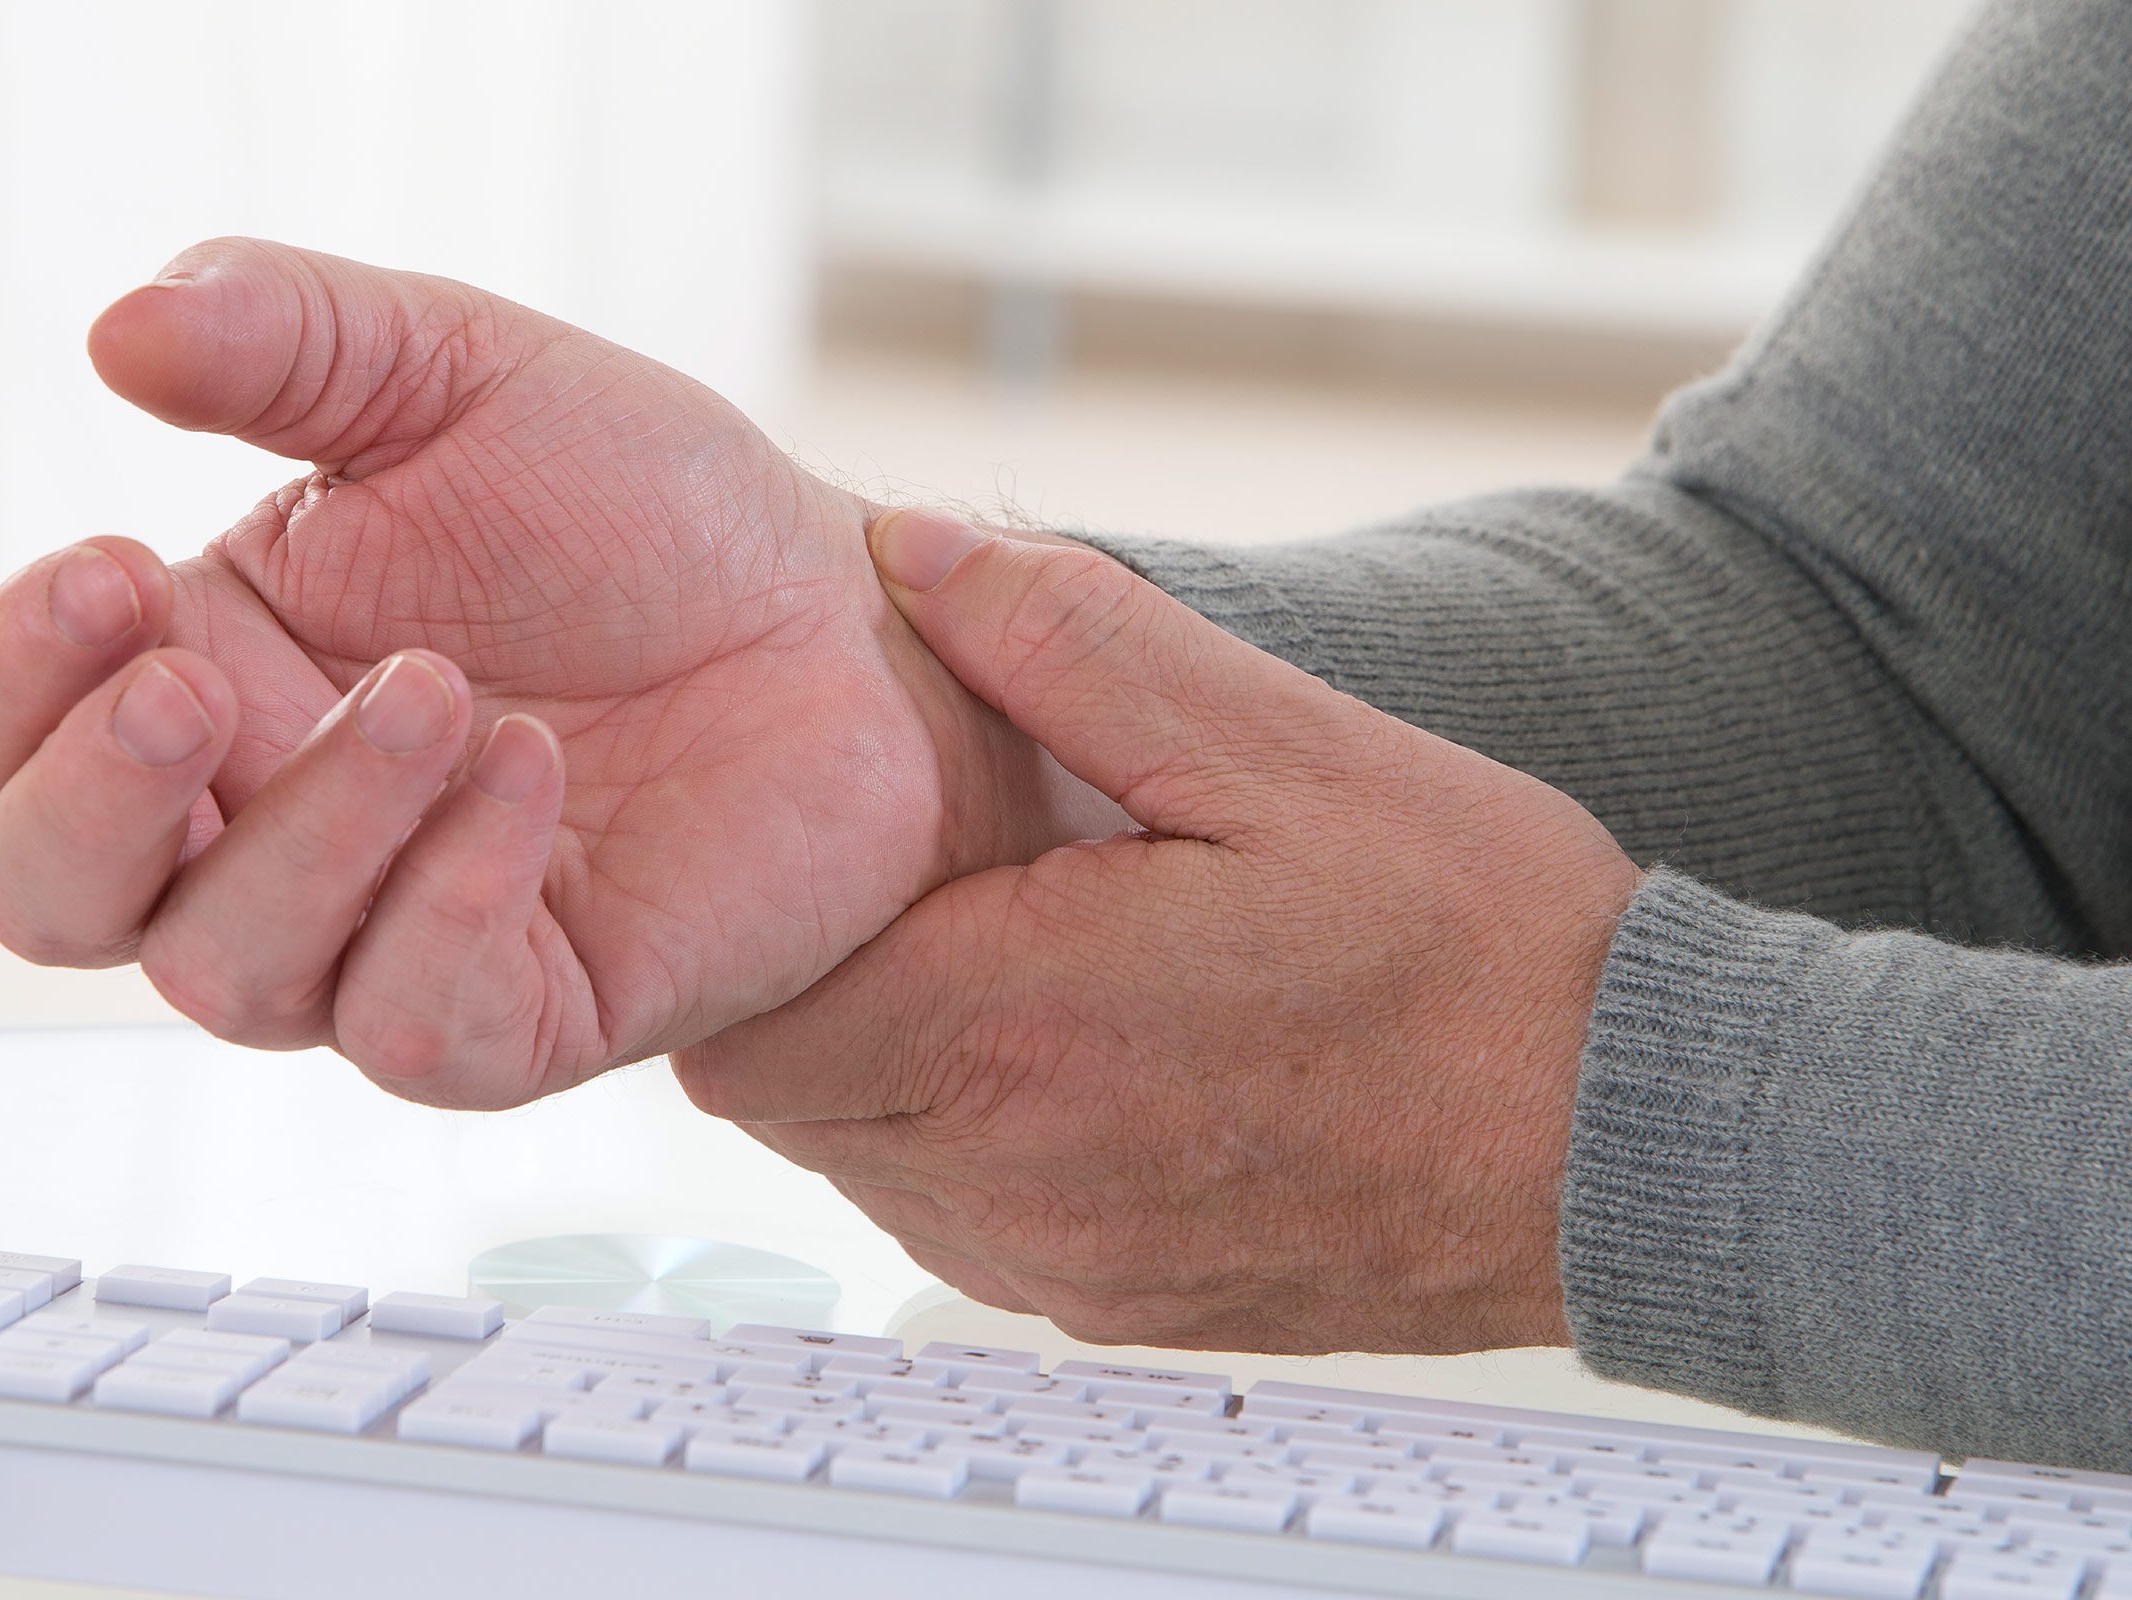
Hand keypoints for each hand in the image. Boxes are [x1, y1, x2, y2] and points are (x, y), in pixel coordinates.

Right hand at [0, 240, 1117, 1103]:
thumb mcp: (462, 378)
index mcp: (210, 673)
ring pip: (229, 975)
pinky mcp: (527, 1011)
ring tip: (448, 691)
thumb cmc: (646, 515)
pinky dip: (445, 905)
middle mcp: (268, 828)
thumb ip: (288, 338)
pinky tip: (530, 778)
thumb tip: (117, 327)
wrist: (846, 623)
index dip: (3, 681)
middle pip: (54, 900)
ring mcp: (389, 935)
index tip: (111, 571)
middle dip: (89, 801)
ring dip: (314, 829)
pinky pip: (413, 1028)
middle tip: (190, 679)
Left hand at [675, 510, 1642, 1353]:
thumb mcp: (1284, 750)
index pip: (745, 1021)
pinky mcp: (1114, 1308)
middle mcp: (1012, 1181)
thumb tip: (915, 556)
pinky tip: (1079, 1052)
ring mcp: (1060, 1264)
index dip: (764, 923)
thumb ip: (1071, 644)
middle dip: (824, 977)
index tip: (836, 847)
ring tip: (1016, 954)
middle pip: (786, 1095)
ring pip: (864, 1160)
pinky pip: (959, 1220)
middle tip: (934, 882)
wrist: (1630, 1145)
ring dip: (895, 1055)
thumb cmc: (1481, 952)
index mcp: (1020, 1032)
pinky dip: (973, 1135)